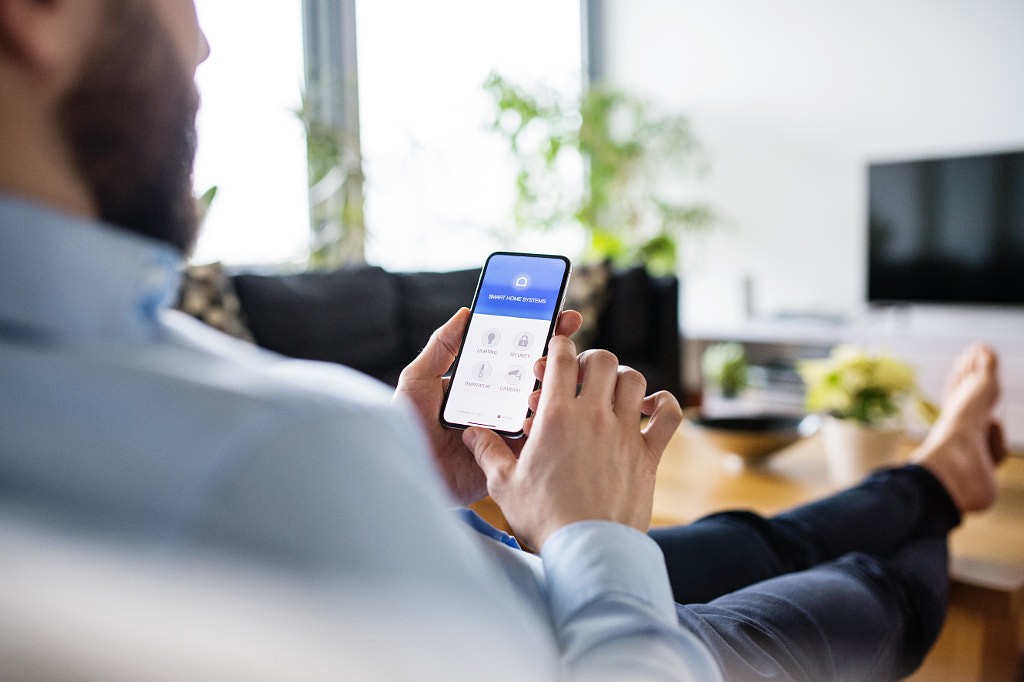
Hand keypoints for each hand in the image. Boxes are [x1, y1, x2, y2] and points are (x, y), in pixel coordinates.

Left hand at [394, 307, 582, 505]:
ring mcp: (509, 428)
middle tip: (563, 337)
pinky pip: (538, 437)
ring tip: (543, 371)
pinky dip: (545, 421)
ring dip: (553, 383)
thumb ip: (441, 346)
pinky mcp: (513, 455)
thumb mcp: (419, 380)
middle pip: (537, 376)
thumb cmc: (407, 426)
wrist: (409, 471)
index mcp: (482, 383)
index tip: (559, 315)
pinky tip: (537, 407)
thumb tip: (466, 313)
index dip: (539, 334)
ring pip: (543, 403)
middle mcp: (500, 403)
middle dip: (558, 354)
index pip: (515, 354)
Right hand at [463, 336, 682, 549]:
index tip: (555, 354)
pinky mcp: (647, 455)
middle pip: (603, 360)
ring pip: (635, 380)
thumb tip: (470, 433)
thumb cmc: (544, 519)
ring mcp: (625, 433)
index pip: (563, 358)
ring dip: (622, 379)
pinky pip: (668, 415)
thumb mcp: (504, 485)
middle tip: (580, 377)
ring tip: (610, 392)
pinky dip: (663, 404)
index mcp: (557, 417)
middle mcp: (594, 417)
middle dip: (590, 361)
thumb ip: (488, 451)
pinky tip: (649, 409)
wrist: (587, 550)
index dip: (559, 347)